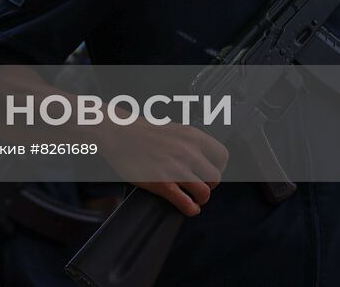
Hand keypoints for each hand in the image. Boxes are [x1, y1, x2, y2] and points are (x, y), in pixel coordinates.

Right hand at [93, 118, 228, 215]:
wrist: (116, 132)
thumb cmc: (141, 131)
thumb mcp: (174, 129)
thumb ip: (191, 143)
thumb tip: (204, 160)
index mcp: (192, 136)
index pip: (222, 156)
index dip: (217, 168)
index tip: (209, 172)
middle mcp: (187, 151)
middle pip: (215, 178)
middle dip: (208, 184)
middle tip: (197, 185)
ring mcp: (175, 168)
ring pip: (204, 193)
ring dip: (199, 198)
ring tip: (192, 197)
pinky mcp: (162, 183)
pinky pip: (186, 203)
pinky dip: (190, 209)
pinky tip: (187, 207)